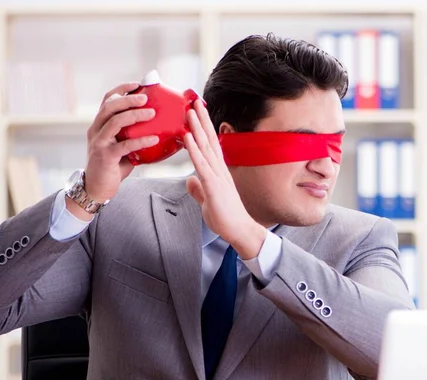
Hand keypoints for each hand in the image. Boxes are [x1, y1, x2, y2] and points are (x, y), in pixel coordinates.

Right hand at [84, 82, 158, 201]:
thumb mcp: (120, 147)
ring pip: (115, 122)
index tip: (137, 84)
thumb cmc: (112, 167)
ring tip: (152, 113)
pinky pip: (124, 145)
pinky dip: (141, 140)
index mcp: (99, 125)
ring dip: (135, 115)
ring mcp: (99, 143)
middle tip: (146, 97)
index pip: (107, 100)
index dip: (121, 89)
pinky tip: (154, 139)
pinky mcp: (105, 157)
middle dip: (128, 98)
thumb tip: (158, 129)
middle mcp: (96, 130)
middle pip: (110, 106)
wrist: (96, 189)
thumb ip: (131, 136)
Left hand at [184, 100, 265, 259]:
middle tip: (193, 102)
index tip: (197, 113)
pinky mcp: (214, 186)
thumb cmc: (226, 217)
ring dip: (197, 128)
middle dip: (201, 120)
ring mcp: (217, 176)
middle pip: (209, 140)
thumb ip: (198, 189)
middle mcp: (219, 170)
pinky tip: (187, 137)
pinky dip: (194, 150)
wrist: (240, 231)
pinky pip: (202, 165)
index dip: (203, 129)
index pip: (210, 146)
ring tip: (189, 111)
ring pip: (205, 147)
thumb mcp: (207, 200)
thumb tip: (189, 181)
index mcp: (218, 172)